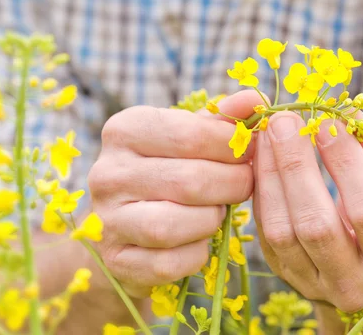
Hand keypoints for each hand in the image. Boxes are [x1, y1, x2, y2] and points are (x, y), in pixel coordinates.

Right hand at [89, 91, 260, 297]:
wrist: (124, 225)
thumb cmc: (166, 170)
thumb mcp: (188, 137)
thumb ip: (222, 119)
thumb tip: (256, 101)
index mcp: (124, 130)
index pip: (192, 135)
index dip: (233, 146)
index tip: (250, 151)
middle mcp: (108, 173)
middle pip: (191, 180)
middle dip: (233, 184)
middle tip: (246, 184)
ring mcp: (106, 220)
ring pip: (176, 224)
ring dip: (212, 219)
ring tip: (218, 210)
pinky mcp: (116, 260)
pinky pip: (170, 262)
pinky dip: (196, 253)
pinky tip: (199, 240)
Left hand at [253, 112, 362, 312]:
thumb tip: (349, 112)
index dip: (346, 162)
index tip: (328, 120)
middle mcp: (352, 283)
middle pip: (316, 224)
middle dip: (297, 165)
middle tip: (286, 121)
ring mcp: (313, 284)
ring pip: (281, 231)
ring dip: (270, 176)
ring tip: (268, 135)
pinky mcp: (285, 275)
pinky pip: (265, 233)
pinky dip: (261, 191)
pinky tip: (262, 159)